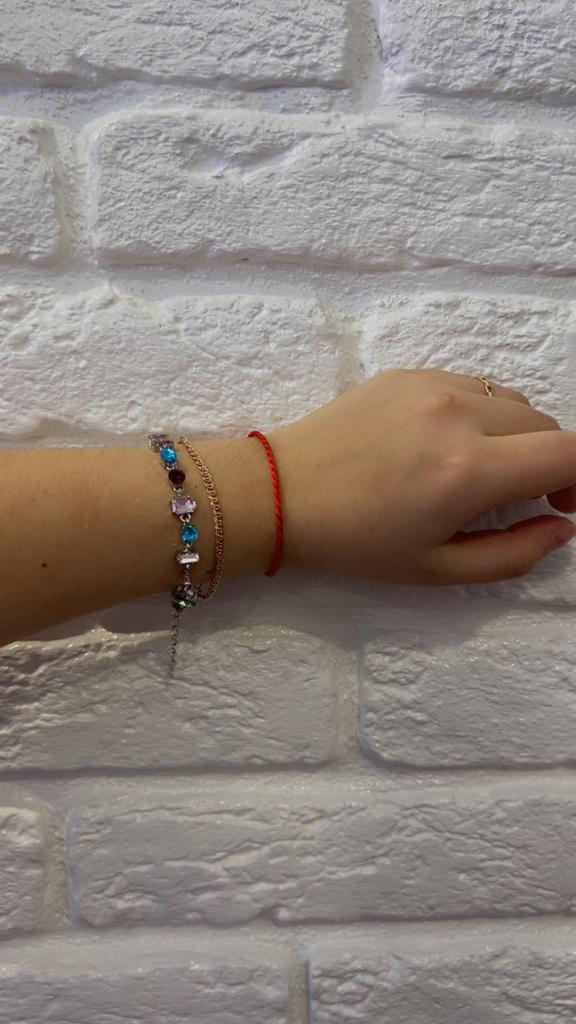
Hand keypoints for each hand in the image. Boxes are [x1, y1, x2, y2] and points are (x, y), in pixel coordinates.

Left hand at [267, 368, 575, 585]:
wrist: (281, 493)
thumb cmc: (356, 542)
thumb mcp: (436, 570)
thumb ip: (514, 554)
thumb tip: (562, 528)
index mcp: (469, 471)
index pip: (571, 453)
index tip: (561, 505)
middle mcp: (459, 415)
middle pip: (546, 426)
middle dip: (552, 464)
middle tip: (527, 499)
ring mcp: (432, 386)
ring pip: (512, 401)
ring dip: (517, 437)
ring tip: (484, 471)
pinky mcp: (408, 373)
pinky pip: (472, 386)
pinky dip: (480, 414)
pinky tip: (445, 445)